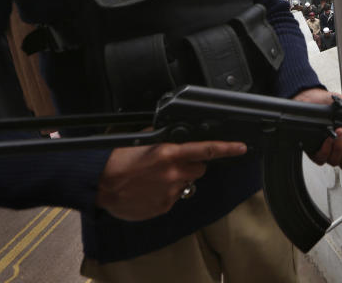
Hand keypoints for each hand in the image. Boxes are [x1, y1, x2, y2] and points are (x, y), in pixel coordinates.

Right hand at [96, 140, 247, 220]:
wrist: (101, 184)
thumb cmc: (118, 161)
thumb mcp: (144, 141)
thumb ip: (165, 138)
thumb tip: (175, 134)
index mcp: (169, 154)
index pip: (206, 149)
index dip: (227, 148)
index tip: (240, 148)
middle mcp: (174, 173)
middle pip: (200, 169)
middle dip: (192, 166)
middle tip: (174, 165)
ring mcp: (170, 192)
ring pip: (187, 184)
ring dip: (179, 181)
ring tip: (157, 179)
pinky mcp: (164, 207)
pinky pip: (174, 198)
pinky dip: (167, 194)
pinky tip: (150, 190)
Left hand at [295, 89, 341, 170]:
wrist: (313, 100)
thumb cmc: (329, 105)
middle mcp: (339, 151)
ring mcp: (327, 153)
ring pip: (335, 161)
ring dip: (339, 148)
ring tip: (339, 132)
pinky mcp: (314, 152)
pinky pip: (321, 158)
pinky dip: (326, 150)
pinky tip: (328, 139)